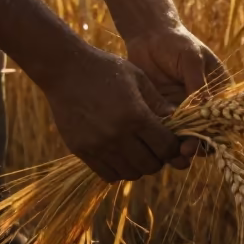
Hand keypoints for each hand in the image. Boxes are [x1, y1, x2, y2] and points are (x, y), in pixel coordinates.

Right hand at [42, 49, 186, 182]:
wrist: (64, 69)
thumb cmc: (105, 69)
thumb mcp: (137, 78)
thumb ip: (158, 103)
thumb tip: (179, 122)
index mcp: (136, 115)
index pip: (166, 147)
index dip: (173, 148)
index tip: (170, 141)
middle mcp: (118, 135)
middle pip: (151, 165)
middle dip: (158, 158)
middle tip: (153, 147)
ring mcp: (98, 145)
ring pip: (130, 174)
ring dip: (138, 166)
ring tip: (136, 151)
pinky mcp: (82, 150)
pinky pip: (108, 174)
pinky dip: (118, 170)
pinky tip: (118, 154)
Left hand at [123, 24, 229, 160]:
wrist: (149, 35)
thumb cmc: (176, 41)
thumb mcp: (191, 59)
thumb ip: (197, 84)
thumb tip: (205, 110)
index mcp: (217, 92)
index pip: (223, 118)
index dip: (217, 134)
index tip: (208, 143)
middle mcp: (202, 105)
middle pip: (204, 132)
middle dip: (197, 145)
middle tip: (186, 151)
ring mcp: (182, 110)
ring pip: (184, 135)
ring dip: (179, 147)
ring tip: (173, 155)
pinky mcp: (163, 111)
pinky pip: (165, 130)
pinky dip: (162, 139)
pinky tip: (157, 144)